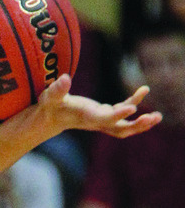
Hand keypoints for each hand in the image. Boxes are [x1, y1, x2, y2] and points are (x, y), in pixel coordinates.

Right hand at [36, 75, 161, 137]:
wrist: (49, 118)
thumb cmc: (49, 106)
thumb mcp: (49, 96)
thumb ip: (57, 89)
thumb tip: (65, 78)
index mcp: (85, 117)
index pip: (104, 119)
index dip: (118, 115)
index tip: (133, 108)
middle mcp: (96, 121)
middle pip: (120, 129)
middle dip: (137, 126)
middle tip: (152, 118)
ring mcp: (101, 120)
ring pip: (125, 126)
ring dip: (141, 123)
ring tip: (158, 116)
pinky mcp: (104, 114)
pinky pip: (123, 111)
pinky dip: (134, 103)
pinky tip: (143, 90)